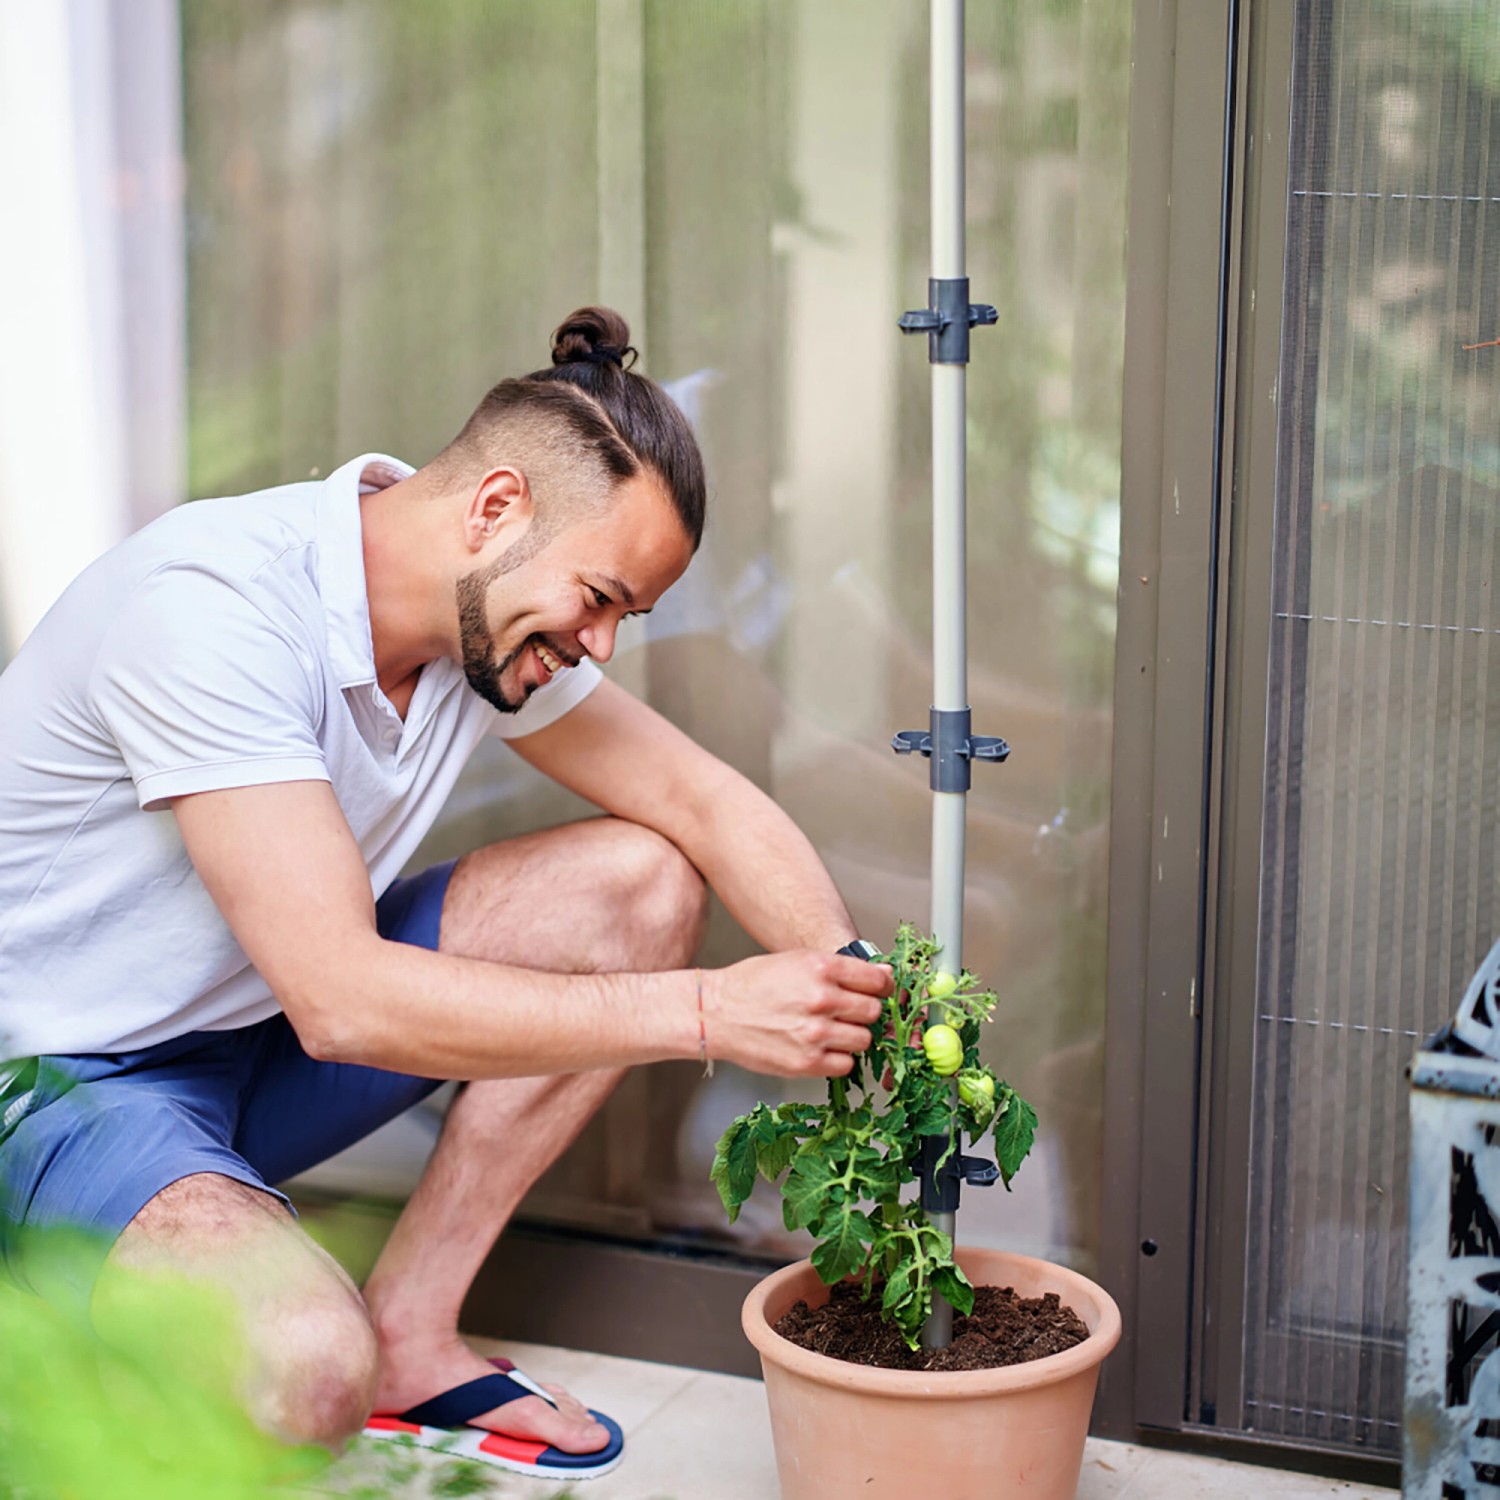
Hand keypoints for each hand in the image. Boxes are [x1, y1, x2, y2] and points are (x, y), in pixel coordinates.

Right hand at [702, 952, 892, 1077]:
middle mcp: (822, 999)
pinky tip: (821, 1046)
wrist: (716, 1012)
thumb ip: (840, 969)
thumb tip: (883, 974)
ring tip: (830, 1030)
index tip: (878, 991)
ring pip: (863, 1040)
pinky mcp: (807, 1062)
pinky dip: (838, 1058)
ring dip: (852, 1036)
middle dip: (864, 1012)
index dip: (881, 987)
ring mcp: (815, 1034)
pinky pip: (846, 1065)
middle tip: (848, 1012)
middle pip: (873, 1011)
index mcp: (821, 968)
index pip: (877, 980)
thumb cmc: (753, 984)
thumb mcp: (797, 960)